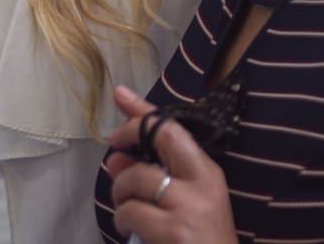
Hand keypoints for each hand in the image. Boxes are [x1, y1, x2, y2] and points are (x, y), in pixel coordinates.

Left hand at [105, 87, 237, 243]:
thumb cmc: (201, 240)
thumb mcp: (185, 203)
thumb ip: (153, 175)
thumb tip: (115, 157)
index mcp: (208, 172)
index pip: (174, 128)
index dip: (143, 109)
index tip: (120, 95)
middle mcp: (202, 183)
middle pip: (159, 137)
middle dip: (130, 137)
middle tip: (116, 154)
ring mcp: (188, 208)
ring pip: (134, 180)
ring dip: (121, 195)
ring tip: (130, 211)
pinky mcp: (173, 233)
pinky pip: (130, 213)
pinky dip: (123, 221)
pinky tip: (133, 231)